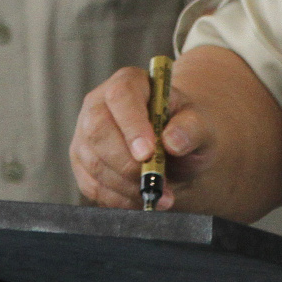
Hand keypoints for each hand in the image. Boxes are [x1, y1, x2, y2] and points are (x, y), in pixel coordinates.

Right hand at [72, 65, 194, 209]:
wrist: (174, 148)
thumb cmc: (185, 129)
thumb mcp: (200, 124)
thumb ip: (191, 128)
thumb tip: (172, 141)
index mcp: (130, 82)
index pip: (120, 96)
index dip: (131, 124)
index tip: (148, 153)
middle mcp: (99, 103)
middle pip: (98, 130)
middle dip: (127, 164)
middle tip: (156, 181)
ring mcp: (85, 133)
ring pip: (94, 162)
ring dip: (127, 186)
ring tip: (159, 193)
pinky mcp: (81, 162)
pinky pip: (92, 186)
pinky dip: (119, 199)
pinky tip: (141, 197)